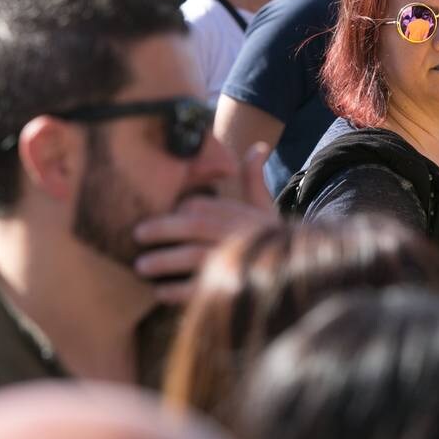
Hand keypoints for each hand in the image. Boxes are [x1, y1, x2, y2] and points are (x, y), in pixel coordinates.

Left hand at [132, 142, 274, 302]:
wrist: (303, 273)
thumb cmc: (272, 240)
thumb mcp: (265, 209)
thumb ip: (254, 179)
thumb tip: (259, 145)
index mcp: (243, 214)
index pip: (206, 204)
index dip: (182, 208)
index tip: (164, 215)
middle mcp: (241, 234)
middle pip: (197, 226)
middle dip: (164, 228)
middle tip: (136, 234)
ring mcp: (238, 261)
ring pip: (196, 256)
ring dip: (165, 260)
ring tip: (140, 266)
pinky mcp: (235, 288)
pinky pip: (202, 289)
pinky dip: (179, 291)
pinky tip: (160, 292)